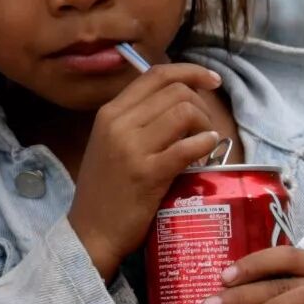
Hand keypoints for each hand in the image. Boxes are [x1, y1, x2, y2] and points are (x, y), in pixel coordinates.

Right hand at [69, 63, 223, 278]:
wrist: (91, 231)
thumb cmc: (106, 190)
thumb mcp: (110, 144)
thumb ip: (136, 119)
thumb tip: (179, 100)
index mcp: (109, 112)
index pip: (155, 74)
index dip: (189, 71)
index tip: (212, 80)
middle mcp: (118, 123)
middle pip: (175, 91)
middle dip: (201, 105)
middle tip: (204, 128)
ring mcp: (131, 148)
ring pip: (184, 112)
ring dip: (205, 124)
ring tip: (203, 143)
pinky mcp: (147, 174)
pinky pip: (187, 147)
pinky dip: (204, 144)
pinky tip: (207, 150)